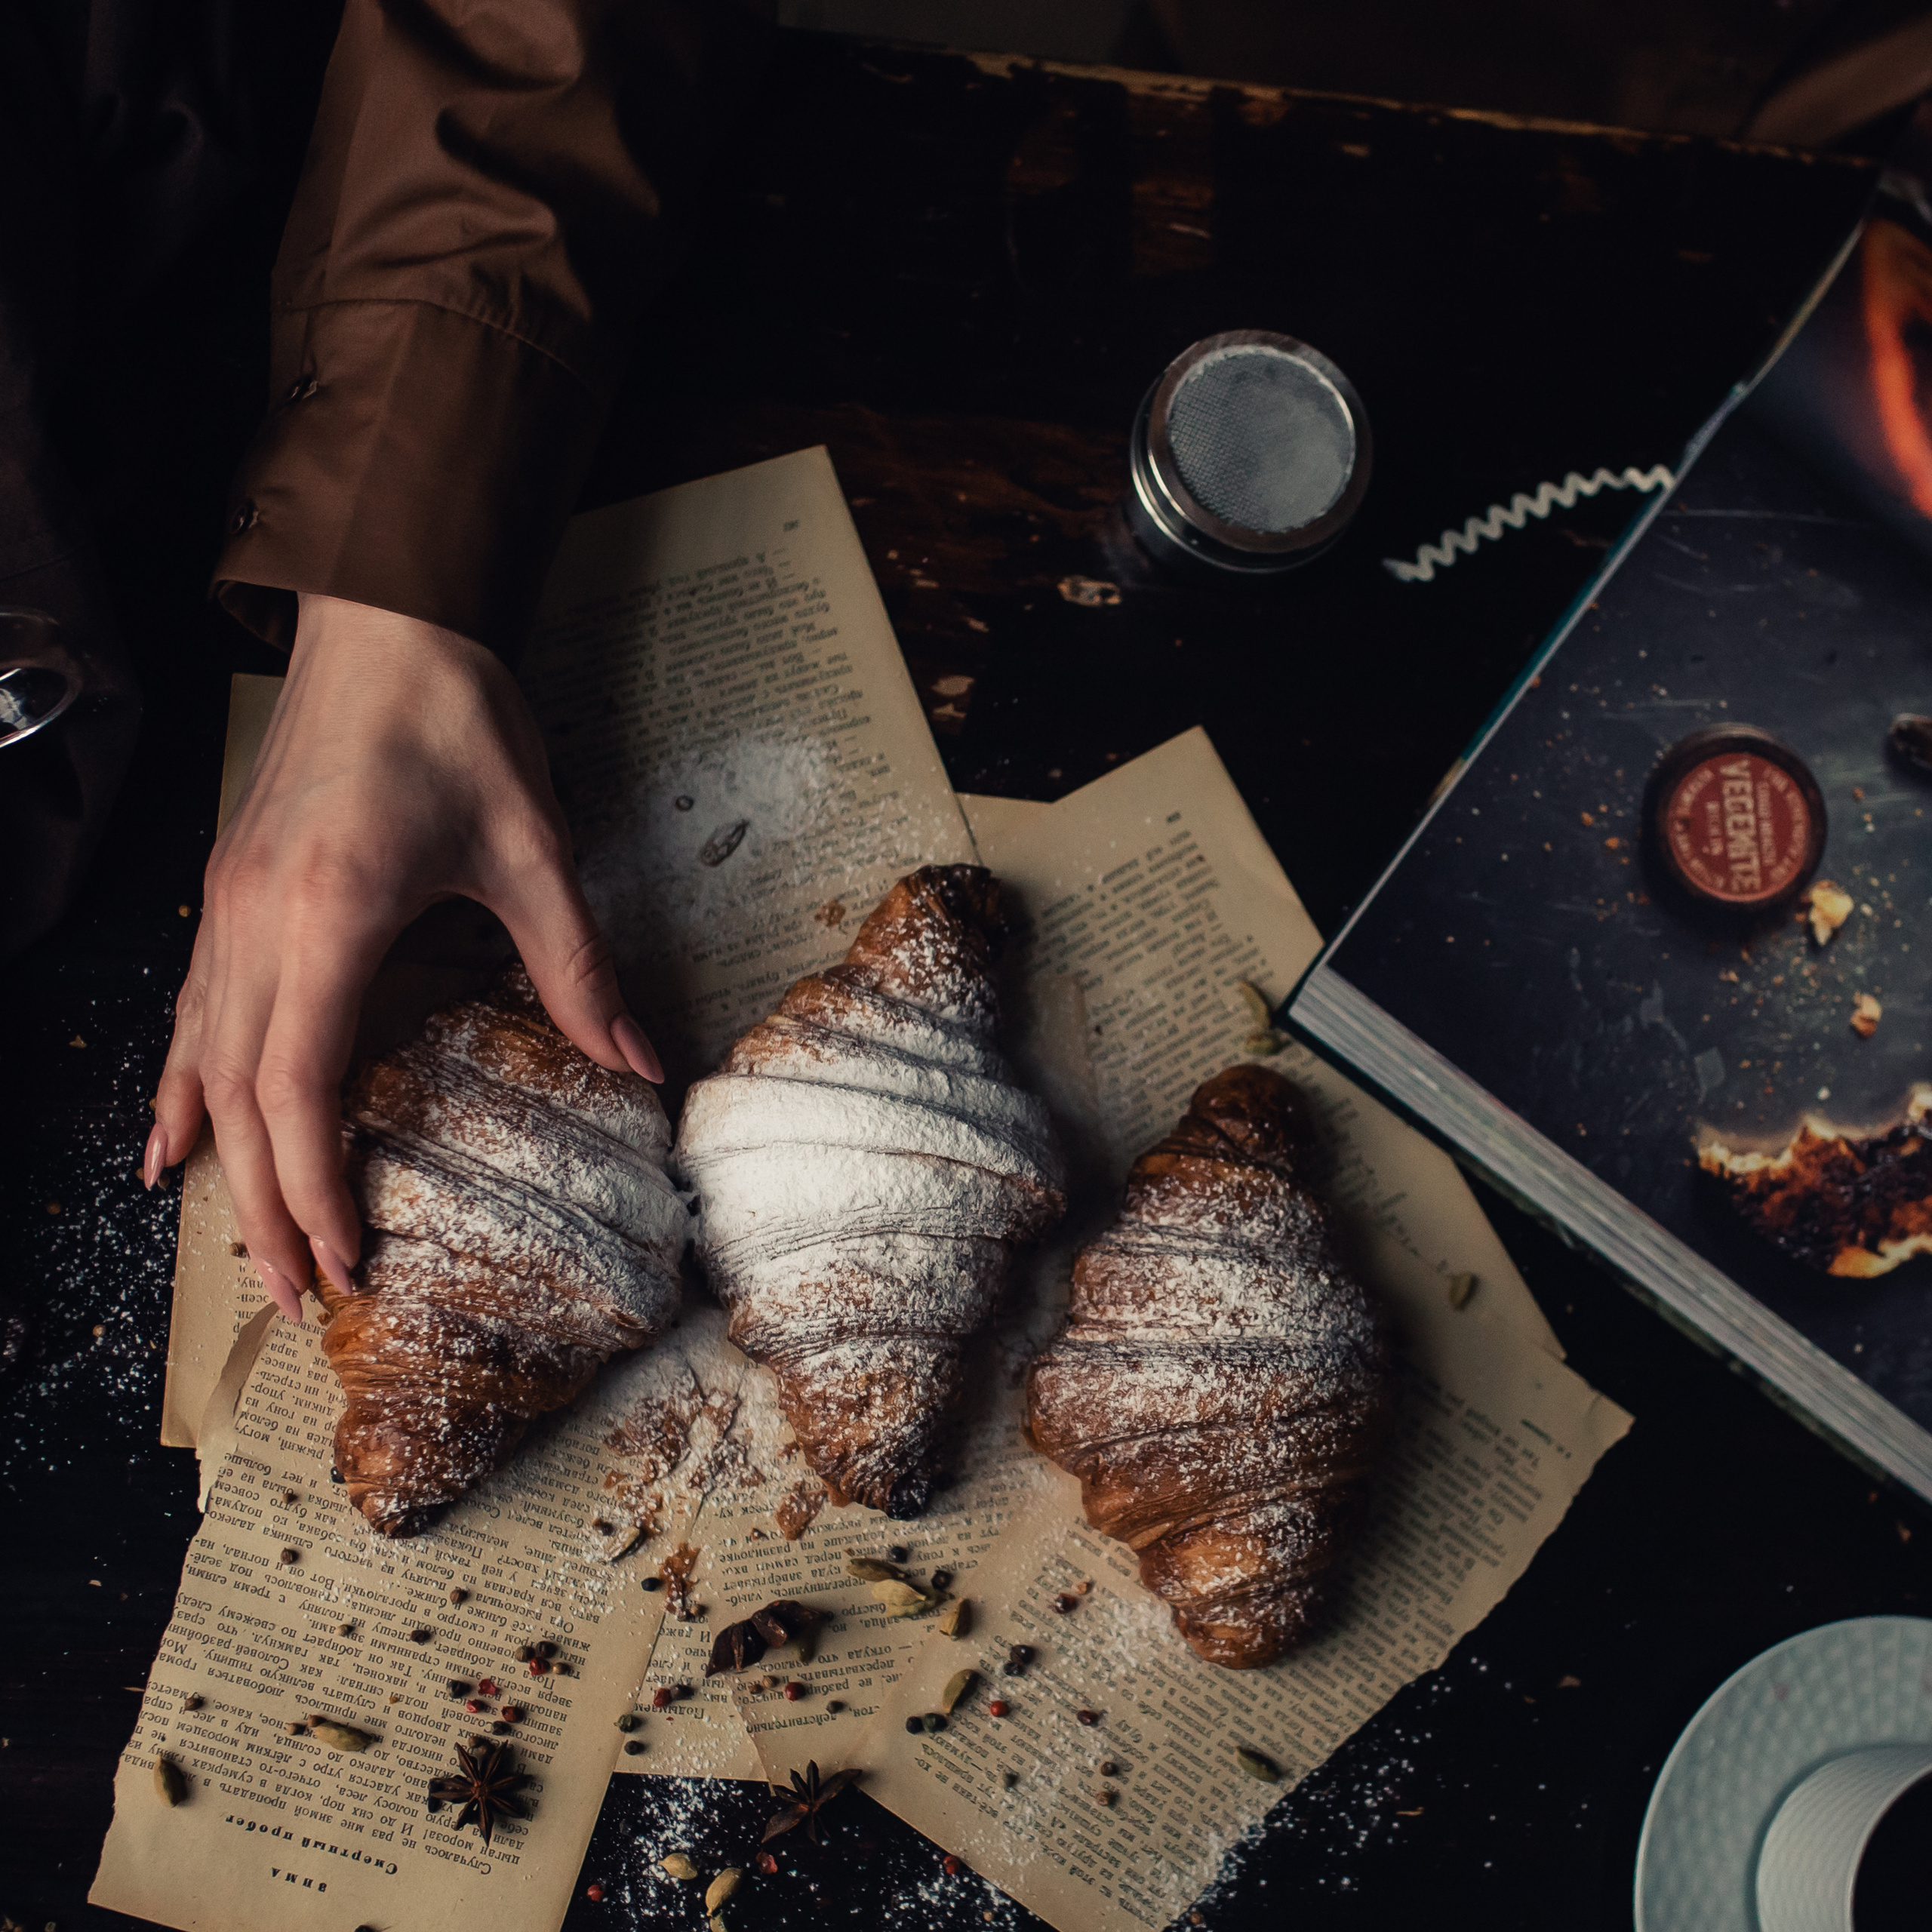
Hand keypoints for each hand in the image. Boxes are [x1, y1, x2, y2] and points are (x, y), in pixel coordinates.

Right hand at [147, 593, 659, 1319]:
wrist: (385, 614)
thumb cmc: (457, 719)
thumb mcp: (533, 848)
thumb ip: (577, 966)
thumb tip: (637, 1061)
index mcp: (328, 914)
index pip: (299, 1087)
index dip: (314, 1185)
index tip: (348, 1259)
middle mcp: (255, 920)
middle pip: (239, 1096)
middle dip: (265, 1204)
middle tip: (299, 1293)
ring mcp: (227, 903)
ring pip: (202, 1060)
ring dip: (222, 1160)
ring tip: (245, 1245)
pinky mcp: (227, 886)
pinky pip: (188, 1009)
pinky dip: (182, 1083)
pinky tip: (173, 1132)